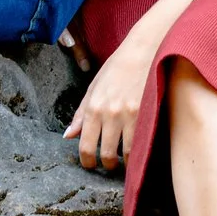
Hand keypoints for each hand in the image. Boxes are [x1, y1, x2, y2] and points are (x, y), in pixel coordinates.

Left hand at [64, 20, 163, 171]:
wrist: (143, 51)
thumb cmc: (116, 68)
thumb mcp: (93, 88)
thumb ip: (81, 114)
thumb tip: (68, 135)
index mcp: (94, 107)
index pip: (86, 146)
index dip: (87, 161)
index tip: (90, 164)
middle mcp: (110, 114)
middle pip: (107, 154)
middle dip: (106, 164)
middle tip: (108, 163)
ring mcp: (130, 115)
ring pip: (126, 153)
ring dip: (124, 161)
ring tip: (123, 158)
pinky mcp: (147, 114)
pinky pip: (141, 143)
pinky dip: (138, 151)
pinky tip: (136, 149)